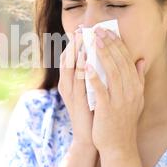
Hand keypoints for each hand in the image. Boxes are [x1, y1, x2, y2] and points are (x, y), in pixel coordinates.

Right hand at [58, 27, 93, 146]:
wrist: (90, 138)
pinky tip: (85, 58)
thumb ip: (94, 75)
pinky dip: (79, 68)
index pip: (70, 57)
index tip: (83, 29)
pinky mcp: (76, 101)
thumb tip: (99, 58)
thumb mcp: (92, 91)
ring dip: (75, 52)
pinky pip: (76, 81)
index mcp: (70, 82)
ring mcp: (70, 93)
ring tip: (82, 37)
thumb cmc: (93, 113)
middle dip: (74, 43)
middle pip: (67, 59)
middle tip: (81, 28)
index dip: (75, 43)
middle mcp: (66, 85)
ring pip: (69, 68)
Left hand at [86, 27, 145, 154]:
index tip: (108, 31)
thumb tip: (141, 61)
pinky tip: (86, 65)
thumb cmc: (124, 121)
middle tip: (98, 30)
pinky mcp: (108, 109)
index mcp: (135, 87)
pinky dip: (94, 77)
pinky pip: (101, 90)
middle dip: (108, 44)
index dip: (117, 44)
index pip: (127, 60)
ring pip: (112, 72)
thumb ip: (138, 79)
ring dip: (102, 54)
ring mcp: (120, 100)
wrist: (119, 146)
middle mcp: (130, 91)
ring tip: (92, 40)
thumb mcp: (136, 99)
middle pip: (120, 62)